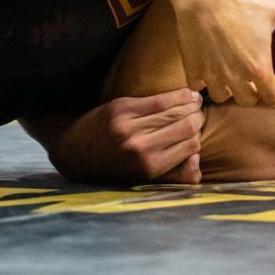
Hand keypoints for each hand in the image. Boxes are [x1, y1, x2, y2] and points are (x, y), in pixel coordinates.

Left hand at [48, 89, 204, 182]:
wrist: (74, 152)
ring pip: (175, 111)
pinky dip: (177, 95)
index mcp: (148, 167)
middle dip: (198, 119)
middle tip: (200, 114)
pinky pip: (159, 99)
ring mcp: (129, 126)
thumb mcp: (141, 180)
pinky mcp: (121, 108)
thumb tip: (197, 162)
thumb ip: (173, 176)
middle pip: (186, 127)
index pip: (190, 146)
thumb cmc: (113, 168)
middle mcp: (140, 148)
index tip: (200, 129)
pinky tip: (186, 93)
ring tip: (197, 101)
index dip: (199, 136)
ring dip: (192, 104)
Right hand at [170, 0, 274, 105]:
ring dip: (226, 90)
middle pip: (246, 101)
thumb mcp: (274, 9)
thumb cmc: (240, 2)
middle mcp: (235, 78)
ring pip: (221, 97)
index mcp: (258, 69)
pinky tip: (206, 70)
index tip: (270, 89)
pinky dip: (202, 81)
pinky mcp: (193, 67)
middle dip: (250, 93)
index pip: (271, 98)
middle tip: (249, 82)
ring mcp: (212, 74)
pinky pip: (197, 86)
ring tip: (228, 78)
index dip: (273, 95)